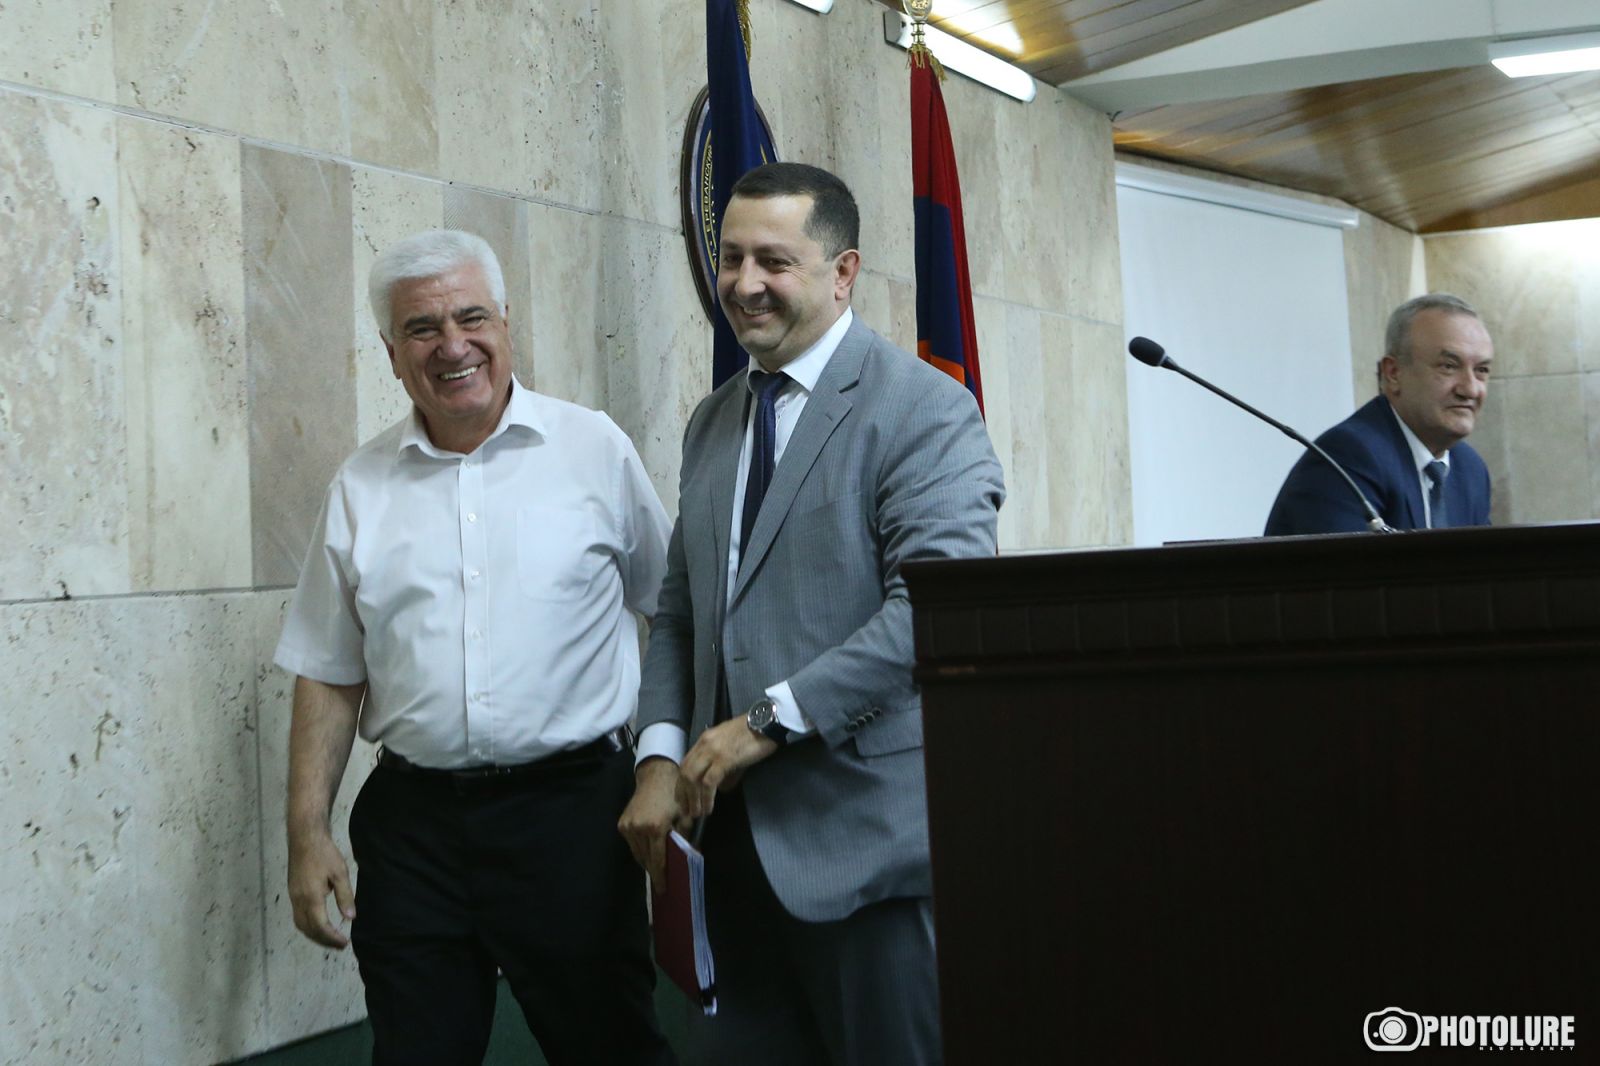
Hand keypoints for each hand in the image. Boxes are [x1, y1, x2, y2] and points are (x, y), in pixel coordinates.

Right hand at [287, 828, 354, 949]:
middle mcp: (298, 901)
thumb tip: (350, 918)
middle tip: (339, 945)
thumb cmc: (324, 853)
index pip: (320, 926)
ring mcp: (293, 897)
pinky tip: (319, 924)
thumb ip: (345, 896)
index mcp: (311, 897)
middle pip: (308, 929)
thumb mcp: (340, 873)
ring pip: (300, 924)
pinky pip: (298, 916)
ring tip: (330, 938)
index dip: (332, 938)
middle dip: (323, 940)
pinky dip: (308, 925)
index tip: (345, 943)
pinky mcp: (292, 892)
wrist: (304, 837)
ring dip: (314, 935)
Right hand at [618, 758, 689, 890]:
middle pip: (646, 859)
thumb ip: (685, 838)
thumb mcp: (686, 817)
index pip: (657, 860)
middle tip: (661, 882)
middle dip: (654, 870)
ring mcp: (628, 826)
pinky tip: (649, 852)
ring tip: (656, 868)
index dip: (660, 876)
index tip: (662, 889)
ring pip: (637, 853)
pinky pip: (632, 844)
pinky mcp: (622, 824)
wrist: (656, 778)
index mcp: (655, 828)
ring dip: (647, 861)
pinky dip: (640, 850)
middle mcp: (638, 829)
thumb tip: (688, 859)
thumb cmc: (675, 796)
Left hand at [678, 718, 777, 819]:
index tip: (684, 800)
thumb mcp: (732, 749)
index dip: (682, 784)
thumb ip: (724, 767)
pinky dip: (706, 797)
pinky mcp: (723, 759)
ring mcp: (713, 751)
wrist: (767, 723)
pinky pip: (708, 782)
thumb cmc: (754, 736)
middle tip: (688, 812)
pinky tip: (709, 807)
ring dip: (694, 800)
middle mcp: (704, 744)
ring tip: (698, 814)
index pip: (685, 764)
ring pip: (693, 778)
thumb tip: (720, 788)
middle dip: (684, 795)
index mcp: (704, 740)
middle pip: (685, 773)